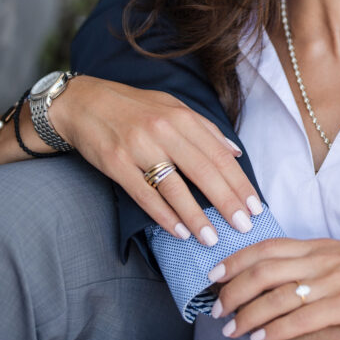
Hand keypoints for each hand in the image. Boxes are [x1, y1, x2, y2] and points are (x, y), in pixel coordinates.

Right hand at [50, 75, 262, 242]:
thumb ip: (205, 129)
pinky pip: (144, 194)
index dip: (239, 182)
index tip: (255, 205)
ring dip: (196, 216)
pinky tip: (179, 231)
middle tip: (243, 226)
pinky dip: (163, 215)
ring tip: (212, 238)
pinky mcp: (116, 163)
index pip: (219, 155)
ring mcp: (138, 147)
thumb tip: (235, 152)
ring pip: (174, 187)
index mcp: (181, 117)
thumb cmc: (134, 107)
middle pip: (203, 171)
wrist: (84, 102)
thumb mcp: (172, 107)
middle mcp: (163, 130)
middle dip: (227, 202)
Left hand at [213, 238, 339, 339]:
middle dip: (232, 290)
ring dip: (246, 312)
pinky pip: (301, 318)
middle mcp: (322, 259)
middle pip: (262, 269)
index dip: (236, 260)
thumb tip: (292, 279)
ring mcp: (333, 281)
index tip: (215, 274)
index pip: (267, 247)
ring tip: (230, 329)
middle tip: (215, 308)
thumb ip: (319, 266)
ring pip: (275, 294)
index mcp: (321, 246)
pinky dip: (275, 329)